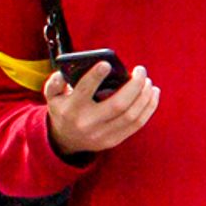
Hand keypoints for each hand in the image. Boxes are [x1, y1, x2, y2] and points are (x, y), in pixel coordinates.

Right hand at [45, 59, 159, 157]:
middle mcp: (88, 122)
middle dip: (134, 85)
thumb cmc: (64, 109)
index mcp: (71, 108)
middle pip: (118, 104)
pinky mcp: (114, 140)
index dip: (95, 77)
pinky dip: (149, 107)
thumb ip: (55, 82)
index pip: (84, 91)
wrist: (65, 140)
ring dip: (145, 96)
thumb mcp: (52, 96)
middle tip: (141, 70)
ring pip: (132, 115)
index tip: (107, 64)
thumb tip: (65, 72)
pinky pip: (138, 124)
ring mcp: (102, 134)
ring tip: (148, 81)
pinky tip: (153, 93)